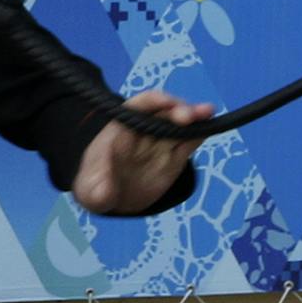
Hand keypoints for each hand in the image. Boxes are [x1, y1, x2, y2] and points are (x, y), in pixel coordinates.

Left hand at [73, 91, 211, 214]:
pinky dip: (199, 133)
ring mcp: (160, 144)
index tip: (166, 103)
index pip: (137, 107)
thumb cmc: (96, 189)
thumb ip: (98, 192)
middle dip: (176, 109)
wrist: (113, 200)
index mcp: (119, 131)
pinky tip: (211, 127)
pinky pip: (189, 141)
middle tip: (188, 116)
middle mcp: (143, 133)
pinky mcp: (174, 157)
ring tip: (207, 112)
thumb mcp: (91, 193)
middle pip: (163, 113)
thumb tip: (106, 191)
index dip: (152, 102)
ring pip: (180, 124)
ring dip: (194, 116)